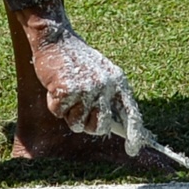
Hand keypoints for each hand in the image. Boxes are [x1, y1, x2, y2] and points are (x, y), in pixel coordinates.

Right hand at [26, 18, 148, 153]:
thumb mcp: (102, 74)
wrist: (57, 39)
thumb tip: (116, 126)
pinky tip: (56, 86)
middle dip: (88, 124)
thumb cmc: (77, 60)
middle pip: (100, 126)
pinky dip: (54, 104)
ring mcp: (86, 88)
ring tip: (67, 92)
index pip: (131, 113)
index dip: (134, 134)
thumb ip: (109, 96)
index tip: (133, 149)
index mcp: (118, 82)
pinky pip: (59, 113)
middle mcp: (105, 86)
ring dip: (69, 113)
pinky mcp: (67, 90)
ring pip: (77, 123)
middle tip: (79, 108)